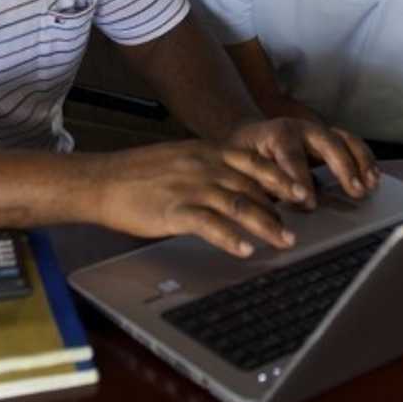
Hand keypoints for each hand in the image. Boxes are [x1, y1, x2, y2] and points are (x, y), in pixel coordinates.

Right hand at [91, 141, 305, 257]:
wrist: (101, 180)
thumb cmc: (137, 174)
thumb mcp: (178, 158)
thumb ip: (207, 168)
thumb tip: (234, 184)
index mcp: (206, 152)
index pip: (254, 162)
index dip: (281, 178)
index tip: (301, 191)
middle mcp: (204, 166)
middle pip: (253, 187)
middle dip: (279, 209)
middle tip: (297, 226)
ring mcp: (190, 187)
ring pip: (240, 205)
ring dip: (266, 226)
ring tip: (284, 241)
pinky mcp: (174, 210)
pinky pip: (210, 225)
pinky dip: (232, 238)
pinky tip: (245, 249)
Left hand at [225, 117, 378, 207]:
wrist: (247, 137)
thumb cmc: (244, 158)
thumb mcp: (245, 170)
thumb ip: (263, 187)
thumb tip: (277, 210)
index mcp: (276, 134)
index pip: (291, 155)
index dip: (301, 179)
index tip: (309, 202)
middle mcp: (301, 128)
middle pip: (327, 142)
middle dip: (342, 167)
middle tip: (353, 191)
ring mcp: (318, 131)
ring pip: (345, 140)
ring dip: (360, 162)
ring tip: (370, 185)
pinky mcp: (329, 139)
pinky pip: (353, 145)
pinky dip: (365, 160)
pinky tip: (373, 179)